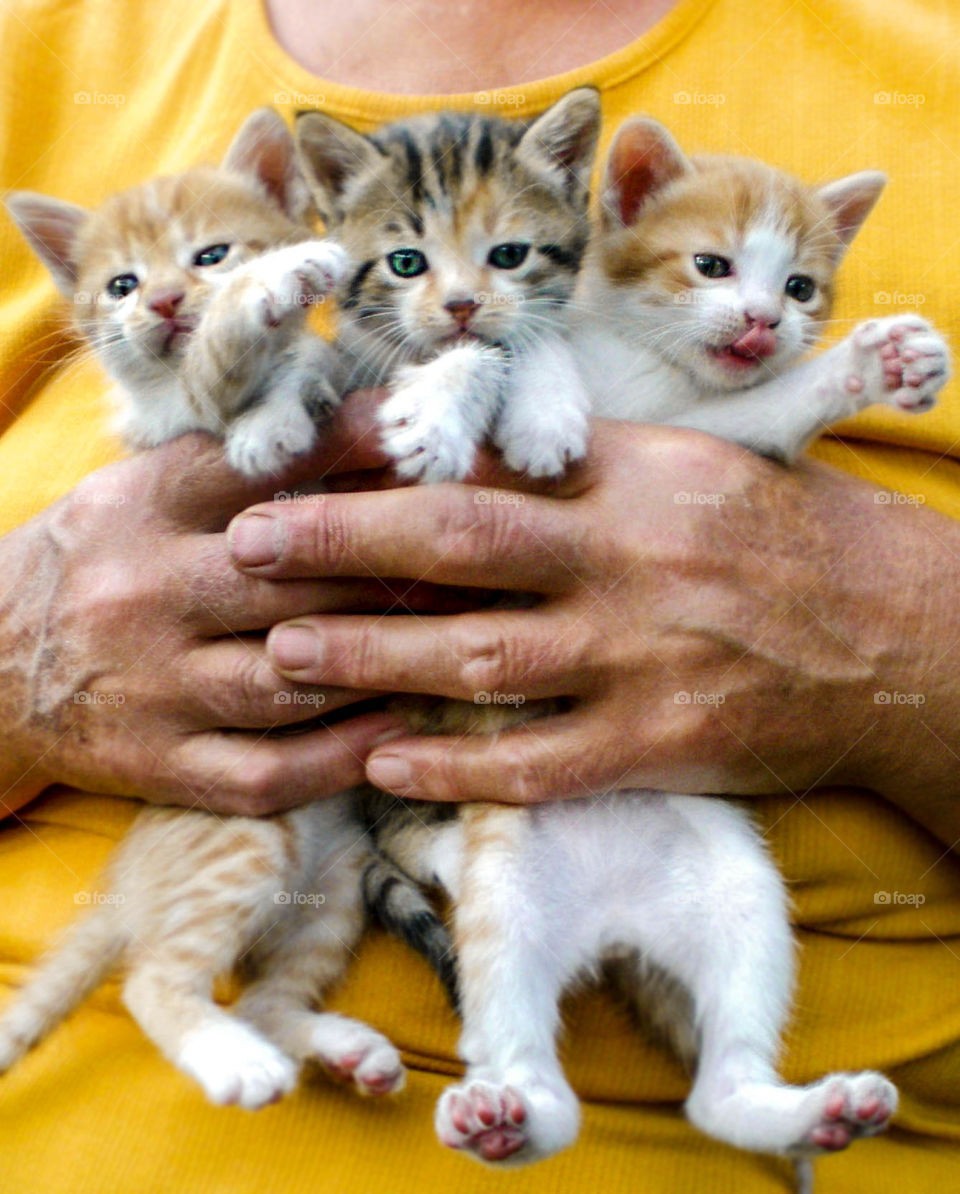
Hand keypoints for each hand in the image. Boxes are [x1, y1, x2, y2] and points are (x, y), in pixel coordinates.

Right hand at [0, 393, 461, 816]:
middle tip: (486, 563)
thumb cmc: (91, 561)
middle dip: (398, 572)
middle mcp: (145, 596)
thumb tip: (365, 428)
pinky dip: (340, 756)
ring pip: (290, 679)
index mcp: (141, 509)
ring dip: (384, 663)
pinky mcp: (160, 765)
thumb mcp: (141, 488)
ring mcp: (152, 690)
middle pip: (292, 582)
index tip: (433, 440)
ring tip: (464, 645)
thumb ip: (238, 464)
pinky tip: (399, 733)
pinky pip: (264, 772)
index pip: (261, 471)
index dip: (357, 453)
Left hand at [229, 419, 959, 823]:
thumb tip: (470, 460)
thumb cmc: (788, 539)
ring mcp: (641, 654)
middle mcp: (627, 558)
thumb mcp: (692, 470)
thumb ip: (586, 466)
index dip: (380, 467)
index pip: (485, 462)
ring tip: (282, 654)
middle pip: (457, 542)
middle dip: (340, 541)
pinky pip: (538, 760)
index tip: (301, 470)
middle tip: (247, 546)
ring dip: (370, 655)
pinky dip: (455, 766)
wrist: (899, 637)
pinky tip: (382, 763)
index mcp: (634, 476)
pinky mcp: (660, 740)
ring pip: (478, 655)